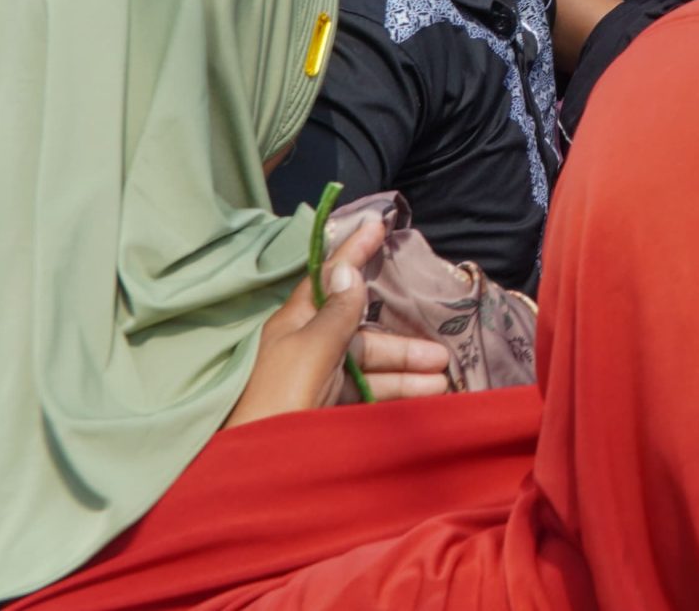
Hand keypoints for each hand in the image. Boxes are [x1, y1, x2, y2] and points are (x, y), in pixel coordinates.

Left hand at [225, 218, 451, 425]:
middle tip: (441, 355)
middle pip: (361, 333)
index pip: (329, 278)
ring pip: (369, 367)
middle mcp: (307, 347)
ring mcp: (316, 381)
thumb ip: (335, 314)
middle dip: (402, 343)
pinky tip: (420, 402)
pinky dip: (393, 395)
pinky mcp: (323, 411)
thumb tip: (349, 270)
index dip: (353, 251)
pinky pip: (366, 394)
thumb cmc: (279, 402)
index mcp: (295, 324)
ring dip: (404, 373)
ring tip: (440, 385)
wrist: (257, 473)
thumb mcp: (311, 352)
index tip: (378, 223)